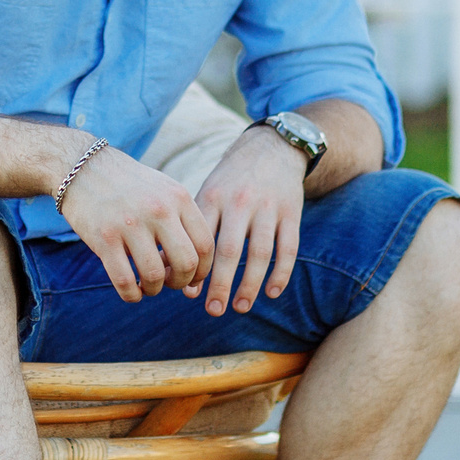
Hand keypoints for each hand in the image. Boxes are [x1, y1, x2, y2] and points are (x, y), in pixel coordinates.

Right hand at [57, 145, 216, 302]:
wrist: (83, 167)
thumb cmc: (128, 185)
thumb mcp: (164, 189)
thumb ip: (182, 220)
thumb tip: (195, 266)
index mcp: (178, 198)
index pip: (205, 245)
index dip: (203, 270)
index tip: (192, 277)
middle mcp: (158, 210)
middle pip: (186, 263)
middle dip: (181, 282)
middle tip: (170, 283)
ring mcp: (130, 224)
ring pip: (155, 276)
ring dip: (154, 289)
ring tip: (148, 286)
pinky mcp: (104, 238)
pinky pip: (124, 281)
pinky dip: (131, 295)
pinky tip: (131, 292)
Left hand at [195, 127, 307, 314]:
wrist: (270, 149)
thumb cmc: (230, 182)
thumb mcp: (207, 194)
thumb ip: (192, 229)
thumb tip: (167, 270)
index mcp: (212, 198)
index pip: (200, 239)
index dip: (192, 268)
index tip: (187, 293)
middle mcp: (239, 203)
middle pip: (228, 250)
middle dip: (220, 283)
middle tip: (213, 310)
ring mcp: (267, 208)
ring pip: (260, 253)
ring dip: (250, 284)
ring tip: (241, 307)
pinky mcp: (291, 213)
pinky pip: (288, 248)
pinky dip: (281, 272)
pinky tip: (271, 292)